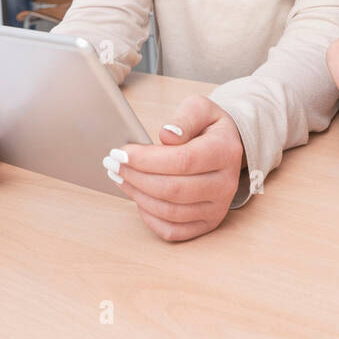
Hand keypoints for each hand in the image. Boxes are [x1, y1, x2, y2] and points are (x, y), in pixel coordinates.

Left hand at [105, 95, 244, 240]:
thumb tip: (167, 135)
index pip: (183, 160)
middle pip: (173, 188)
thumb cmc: (208, 128)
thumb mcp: (201, 109)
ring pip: (170, 211)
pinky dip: (149, 217)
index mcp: (225, 152)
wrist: (227, 149)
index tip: (122, 152)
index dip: (147, 159)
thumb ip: (185, 117)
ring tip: (119, 177)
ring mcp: (218, 208)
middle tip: (112, 163)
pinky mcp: (207, 223)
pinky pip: (173, 230)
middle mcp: (226, 184)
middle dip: (136, 176)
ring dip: (137, 195)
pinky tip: (137, 197)